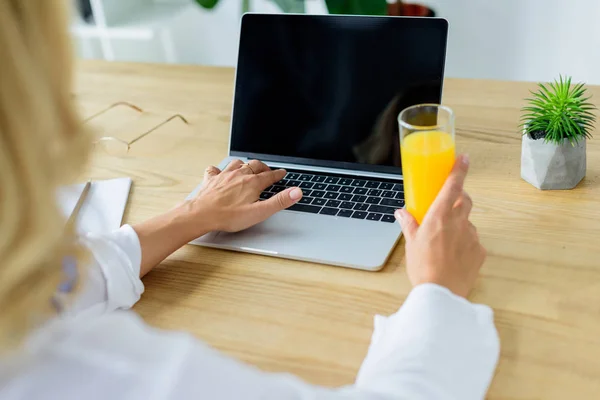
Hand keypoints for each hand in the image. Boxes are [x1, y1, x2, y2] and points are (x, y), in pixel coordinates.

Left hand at [187, 159, 302, 232]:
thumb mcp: (260, 212)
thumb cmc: (229, 216)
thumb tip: (296, 192)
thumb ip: (279, 201)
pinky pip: (215, 169)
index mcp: (252, 183)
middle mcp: (239, 175)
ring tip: (247, 167)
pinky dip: (220, 169)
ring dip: (244, 164)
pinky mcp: (211, 180)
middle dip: (263, 167)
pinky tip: (220, 171)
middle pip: (254, 166)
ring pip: (237, 164)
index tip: (282, 173)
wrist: (202, 214)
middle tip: (267, 170)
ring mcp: (224, 176)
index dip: (278, 174)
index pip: (269, 175)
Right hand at [395, 155, 485, 297]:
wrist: (441, 293)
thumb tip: (402, 213)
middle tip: (447, 205)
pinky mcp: (480, 252)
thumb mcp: (411, 243)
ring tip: (445, 241)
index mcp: (440, 216)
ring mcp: (472, 237)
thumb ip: (409, 224)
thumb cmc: (423, 267)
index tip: (465, 158)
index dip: (459, 169)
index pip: (453, 185)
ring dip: (459, 224)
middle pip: (465, 200)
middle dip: (459, 198)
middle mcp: (459, 222)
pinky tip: (453, 255)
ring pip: (468, 222)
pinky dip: (464, 243)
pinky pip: (473, 241)